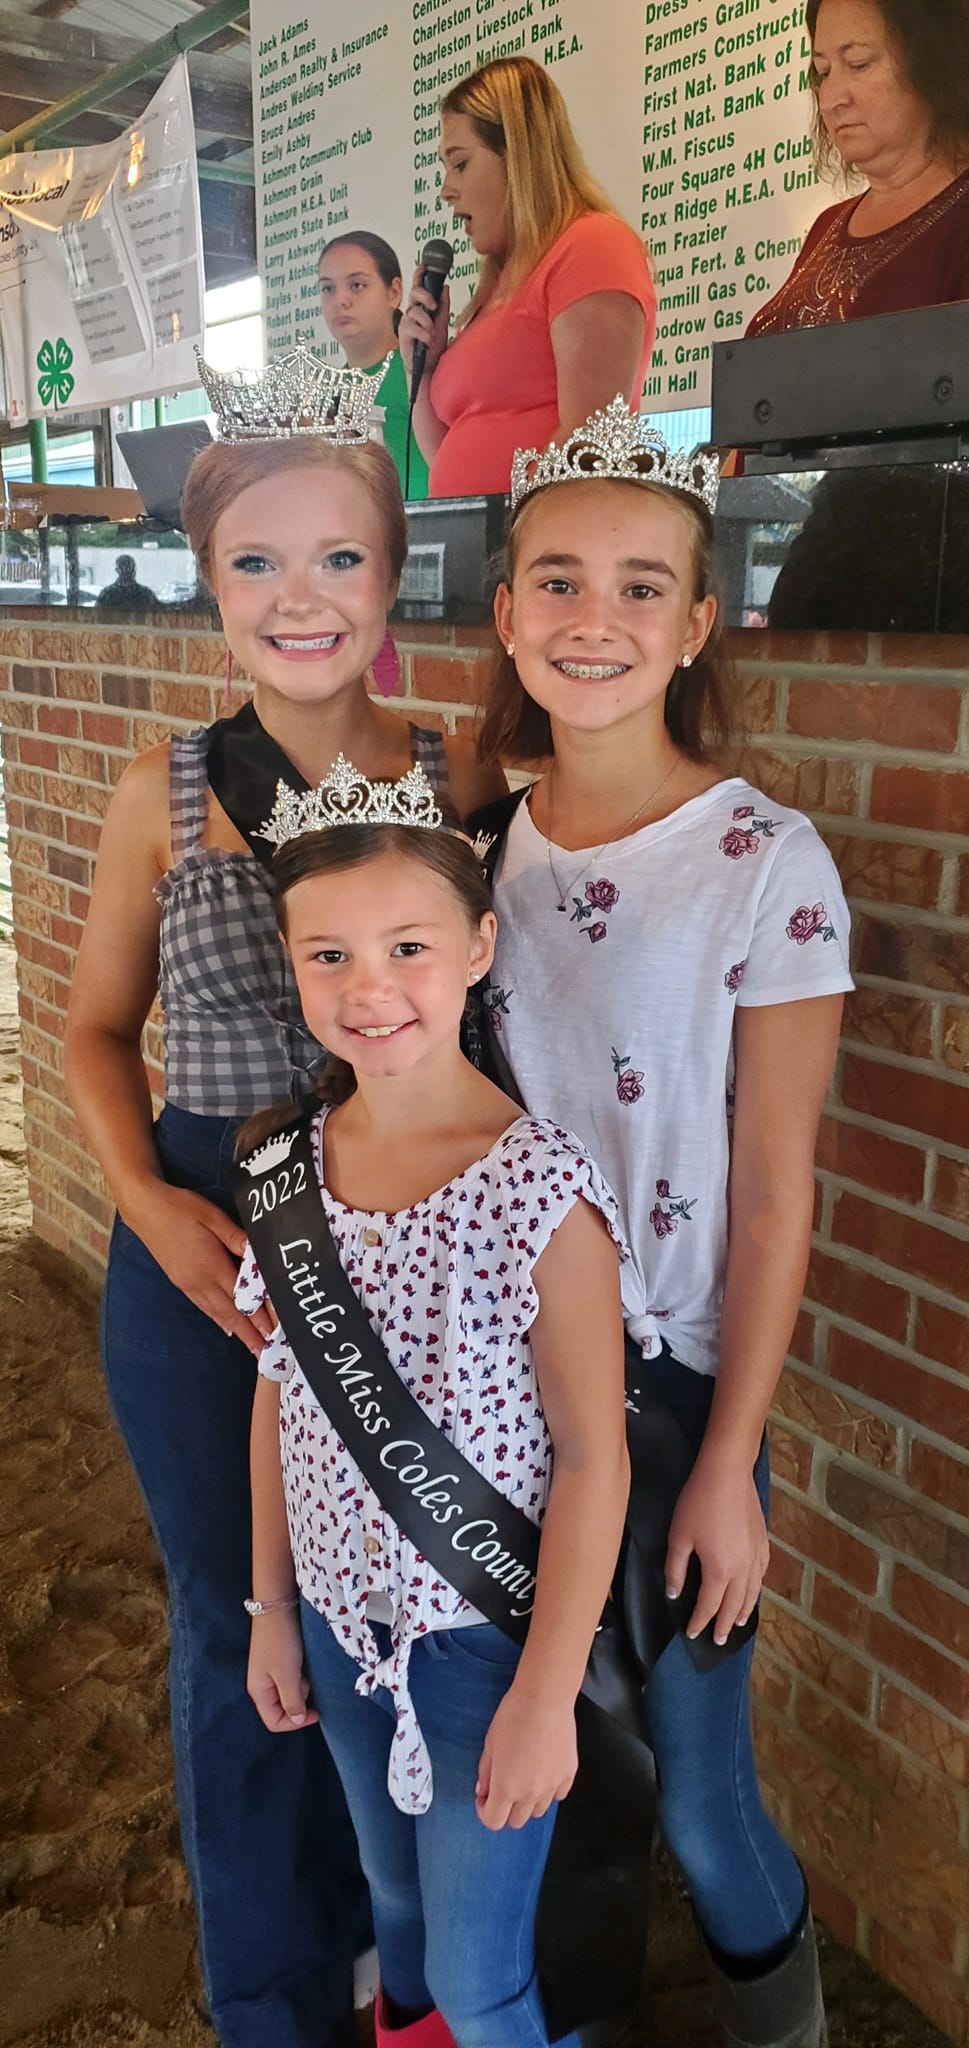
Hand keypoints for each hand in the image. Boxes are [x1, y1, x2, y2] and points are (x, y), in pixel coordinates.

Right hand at [123, 1180, 273, 1354]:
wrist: (144, 1208)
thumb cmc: (180, 1207)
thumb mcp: (213, 1216)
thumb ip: (236, 1237)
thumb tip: (258, 1253)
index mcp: (210, 1265)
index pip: (241, 1298)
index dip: (258, 1318)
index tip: (273, 1335)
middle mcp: (199, 1281)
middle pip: (230, 1314)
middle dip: (250, 1336)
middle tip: (265, 1354)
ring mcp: (188, 1284)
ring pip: (217, 1314)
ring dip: (236, 1331)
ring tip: (251, 1347)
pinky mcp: (180, 1282)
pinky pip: (204, 1307)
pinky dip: (219, 1320)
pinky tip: (227, 1327)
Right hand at [247, 1607, 318, 1733]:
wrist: (277, 1605)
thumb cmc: (281, 1641)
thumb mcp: (288, 1674)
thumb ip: (292, 1700)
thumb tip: (298, 1720)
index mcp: (258, 1691)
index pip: (274, 1722)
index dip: (295, 1723)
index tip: (317, 1713)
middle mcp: (262, 1685)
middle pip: (282, 1708)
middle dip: (299, 1700)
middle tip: (307, 1681)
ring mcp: (269, 1672)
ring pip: (289, 1692)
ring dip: (301, 1686)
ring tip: (305, 1667)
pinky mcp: (278, 1661)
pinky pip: (291, 1678)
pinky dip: (300, 1675)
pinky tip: (303, 1661)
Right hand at [398, 267, 450, 379]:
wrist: (429, 367)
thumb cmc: (434, 346)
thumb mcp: (443, 323)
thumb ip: (443, 306)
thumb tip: (444, 287)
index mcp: (421, 308)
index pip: (418, 287)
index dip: (419, 275)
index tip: (423, 266)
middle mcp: (412, 313)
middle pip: (413, 293)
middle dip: (424, 295)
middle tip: (434, 305)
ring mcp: (406, 323)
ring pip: (414, 311)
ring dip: (427, 322)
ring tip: (432, 334)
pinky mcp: (403, 335)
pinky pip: (412, 327)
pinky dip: (423, 334)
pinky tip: (428, 342)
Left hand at [475, 1683, 576, 1830]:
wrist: (544, 1698)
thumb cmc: (515, 1715)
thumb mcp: (489, 1744)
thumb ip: (485, 1773)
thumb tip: (484, 1790)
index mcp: (506, 1787)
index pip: (494, 1821)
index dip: (484, 1812)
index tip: (484, 1799)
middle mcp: (530, 1792)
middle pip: (516, 1821)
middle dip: (505, 1809)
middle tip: (502, 1789)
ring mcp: (552, 1786)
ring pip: (538, 1811)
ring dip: (527, 1802)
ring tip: (524, 1778)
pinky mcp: (568, 1774)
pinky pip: (558, 1795)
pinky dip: (549, 1791)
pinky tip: (542, 1773)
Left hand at [665, 1457, 768, 1645]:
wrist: (727, 1473)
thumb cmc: (698, 1502)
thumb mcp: (679, 1536)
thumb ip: (676, 1569)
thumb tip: (675, 1594)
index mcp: (719, 1570)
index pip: (709, 1605)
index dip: (700, 1621)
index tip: (692, 1634)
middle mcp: (742, 1568)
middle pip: (734, 1605)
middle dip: (725, 1624)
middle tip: (719, 1640)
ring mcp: (755, 1555)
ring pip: (752, 1592)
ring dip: (744, 1610)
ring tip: (738, 1623)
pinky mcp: (762, 1541)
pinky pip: (762, 1573)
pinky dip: (757, 1587)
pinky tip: (754, 1589)